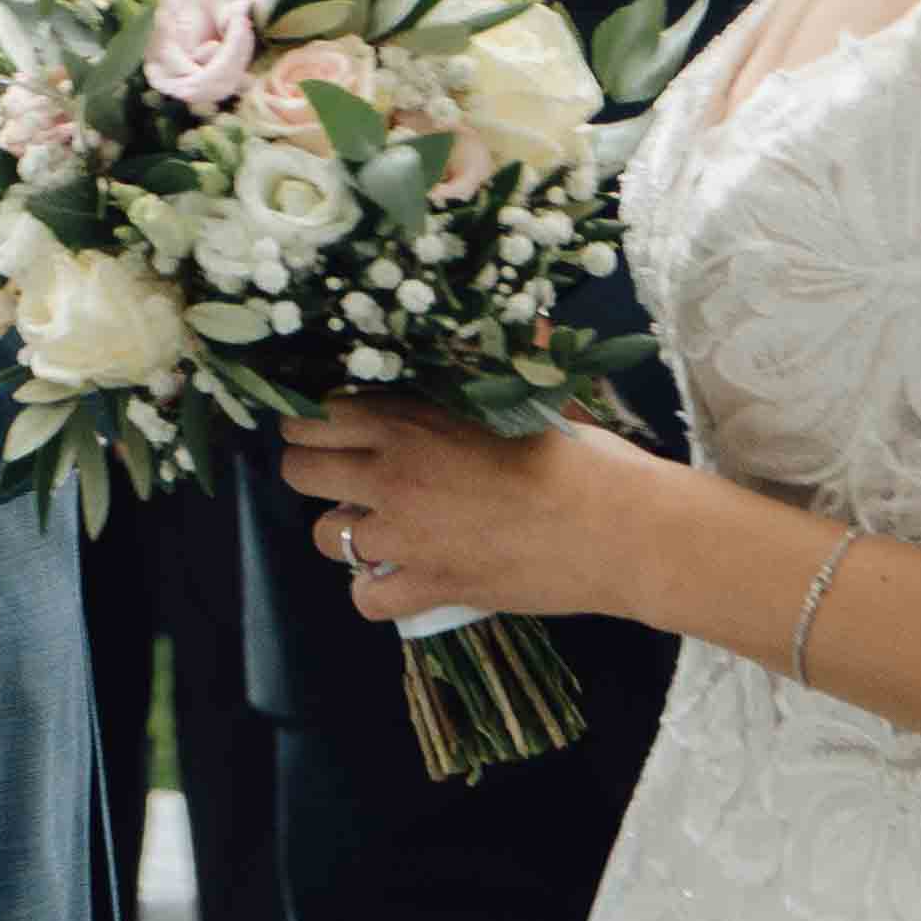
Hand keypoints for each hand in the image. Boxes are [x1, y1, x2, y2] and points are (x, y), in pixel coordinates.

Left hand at [274, 396, 656, 625]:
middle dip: (314, 467)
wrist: (620, 528)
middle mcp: (392, 476)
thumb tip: (525, 322)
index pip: (315, 413)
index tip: (331, 424)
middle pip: (299, 469)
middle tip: (346, 474)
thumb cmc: (581, 456)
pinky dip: (377, 590)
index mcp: (409, 420)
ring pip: (324, 536)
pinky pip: (365, 598)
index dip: (316, 418)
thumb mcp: (531, 395)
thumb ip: (502, 363)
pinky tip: (400, 576)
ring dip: (345, 530)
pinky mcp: (429, 587)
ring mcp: (405, 537)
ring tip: (379, 525)